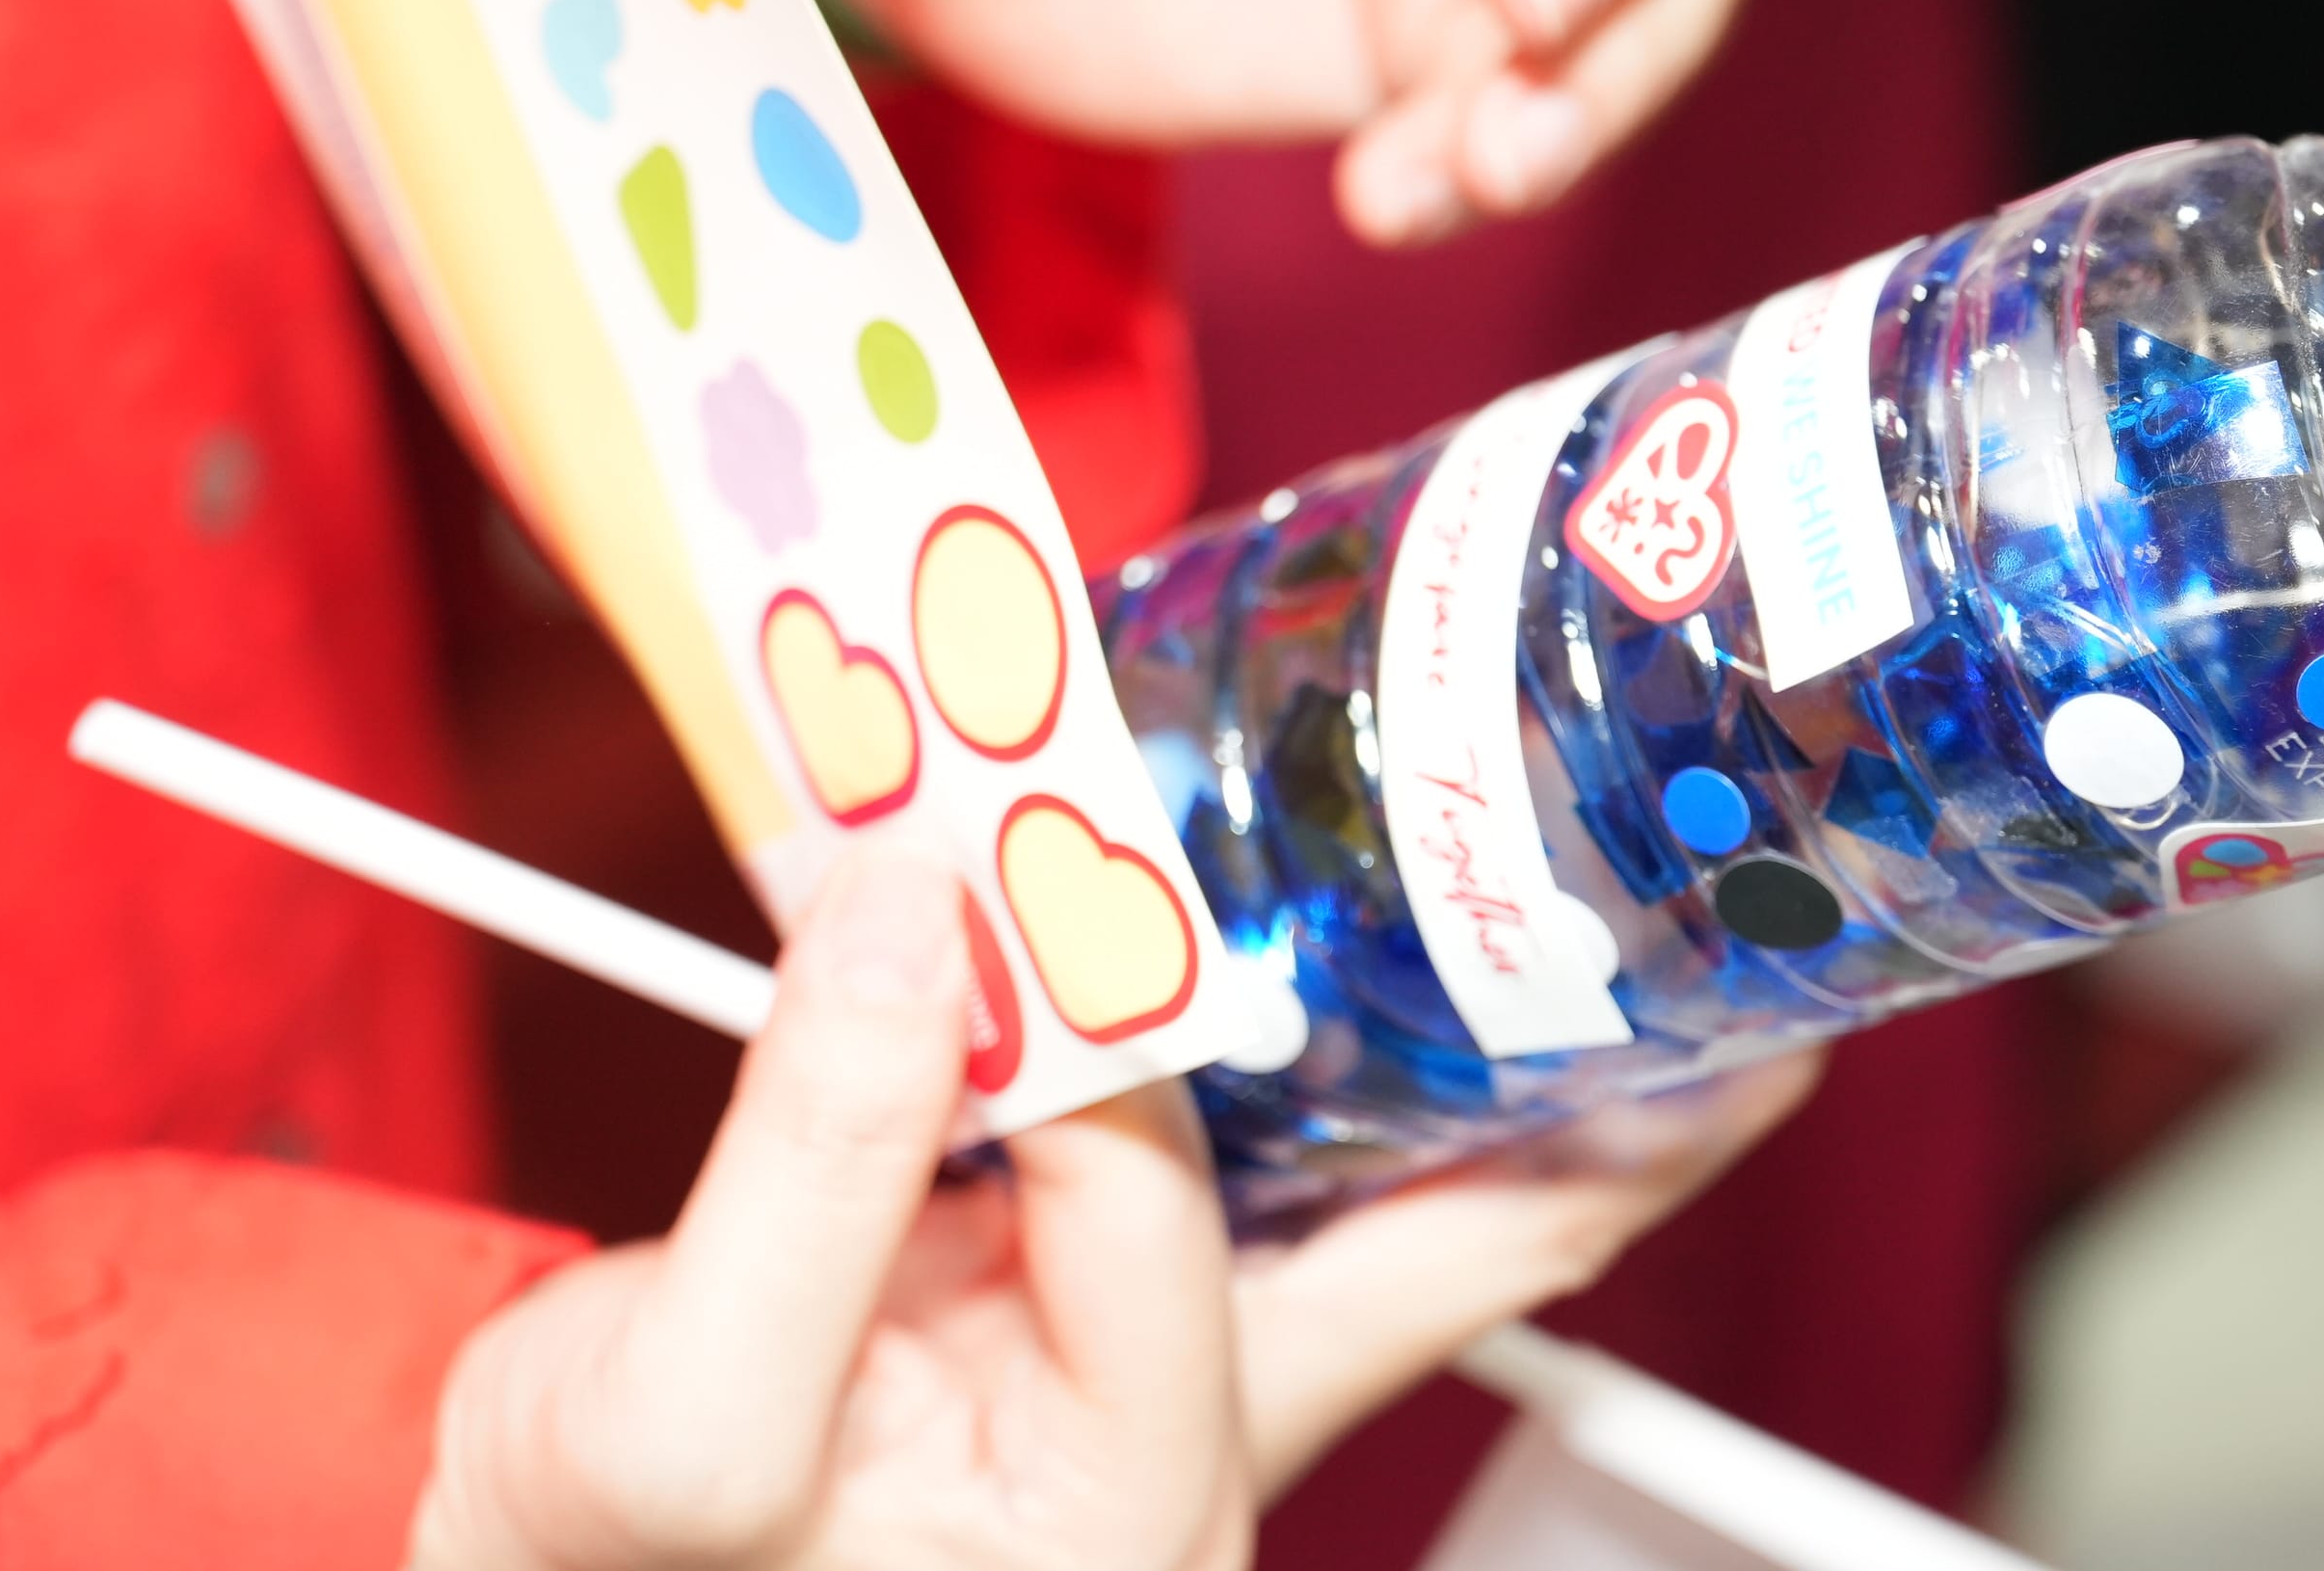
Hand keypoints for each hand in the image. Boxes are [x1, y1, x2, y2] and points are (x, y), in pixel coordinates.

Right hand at [407, 839, 1816, 1565]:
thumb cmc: (599, 1568)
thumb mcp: (676, 1409)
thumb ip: (813, 1160)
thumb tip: (926, 908)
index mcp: (1133, 1502)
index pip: (1163, 1197)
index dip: (1101, 1009)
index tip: (1056, 827)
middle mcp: (1200, 1435)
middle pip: (1459, 1236)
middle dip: (1592, 1090)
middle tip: (1725, 938)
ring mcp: (1165, 1367)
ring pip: (1372, 1184)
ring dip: (1454, 1044)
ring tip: (1585, 909)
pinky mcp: (1101, 1301)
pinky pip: (1234, 1148)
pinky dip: (1274, 1029)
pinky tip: (1317, 933)